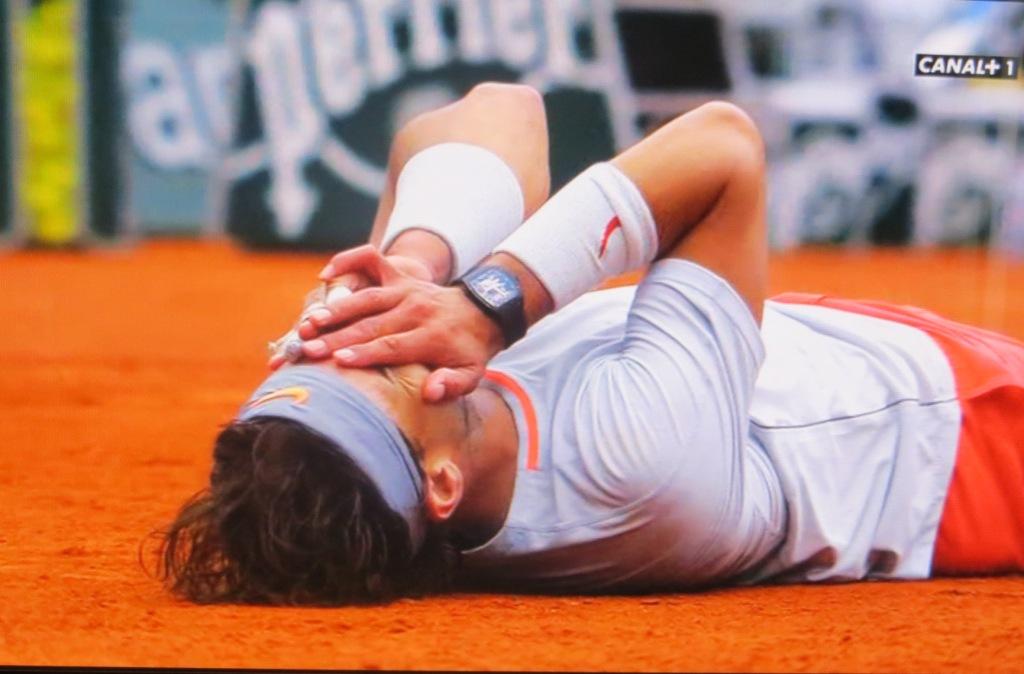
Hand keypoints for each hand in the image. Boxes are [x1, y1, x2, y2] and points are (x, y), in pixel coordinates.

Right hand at [304, 245, 503, 401]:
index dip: (366, 353)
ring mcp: (406, 289)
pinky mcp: (398, 275)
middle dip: (338, 337)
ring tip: (309, 322)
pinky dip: (348, 261)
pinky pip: (371, 260)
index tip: (339, 361)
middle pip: (372, 324)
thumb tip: (431, 392)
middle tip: (309, 349)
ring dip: (336, 310)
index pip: (393, 345)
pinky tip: (324, 275)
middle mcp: (416, 309)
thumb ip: (453, 384)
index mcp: (432, 336)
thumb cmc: (468, 351)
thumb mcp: (471, 374)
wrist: (481, 312)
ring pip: (365, 298)